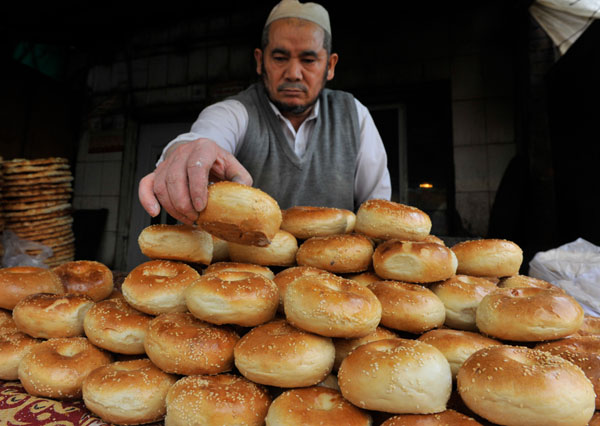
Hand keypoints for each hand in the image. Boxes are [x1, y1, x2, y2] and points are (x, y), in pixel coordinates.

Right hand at [138, 139, 252, 224]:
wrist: (201, 153)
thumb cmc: (218, 164)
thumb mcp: (234, 167)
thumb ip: (240, 179)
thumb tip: (243, 195)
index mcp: (204, 148)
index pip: (196, 166)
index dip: (197, 188)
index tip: (201, 207)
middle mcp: (182, 153)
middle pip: (175, 179)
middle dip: (185, 204)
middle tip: (196, 219)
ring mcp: (167, 162)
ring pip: (161, 186)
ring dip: (173, 207)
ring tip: (187, 219)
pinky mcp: (157, 172)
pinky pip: (145, 185)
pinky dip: (146, 199)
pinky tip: (154, 212)